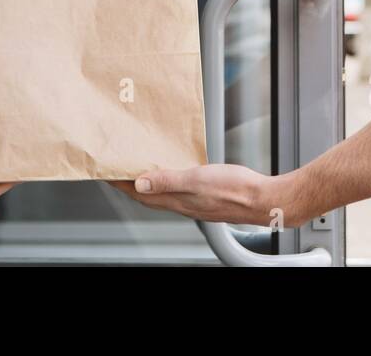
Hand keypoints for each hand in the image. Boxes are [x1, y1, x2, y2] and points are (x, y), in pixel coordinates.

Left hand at [108, 164, 298, 227]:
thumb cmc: (235, 189)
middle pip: (148, 194)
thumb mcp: (197, 179)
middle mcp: (182, 203)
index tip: (106, 173)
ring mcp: (194, 202)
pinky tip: (173, 171)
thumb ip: (168, 180)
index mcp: (177, 200)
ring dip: (148, 181)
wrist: (263, 200)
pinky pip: (178, 189)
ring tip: (139, 167)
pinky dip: (168, 180)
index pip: (140, 193)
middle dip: (129, 183)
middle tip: (117, 169)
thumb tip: (139, 182)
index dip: (121, 184)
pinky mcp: (205, 197)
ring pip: (162, 193)